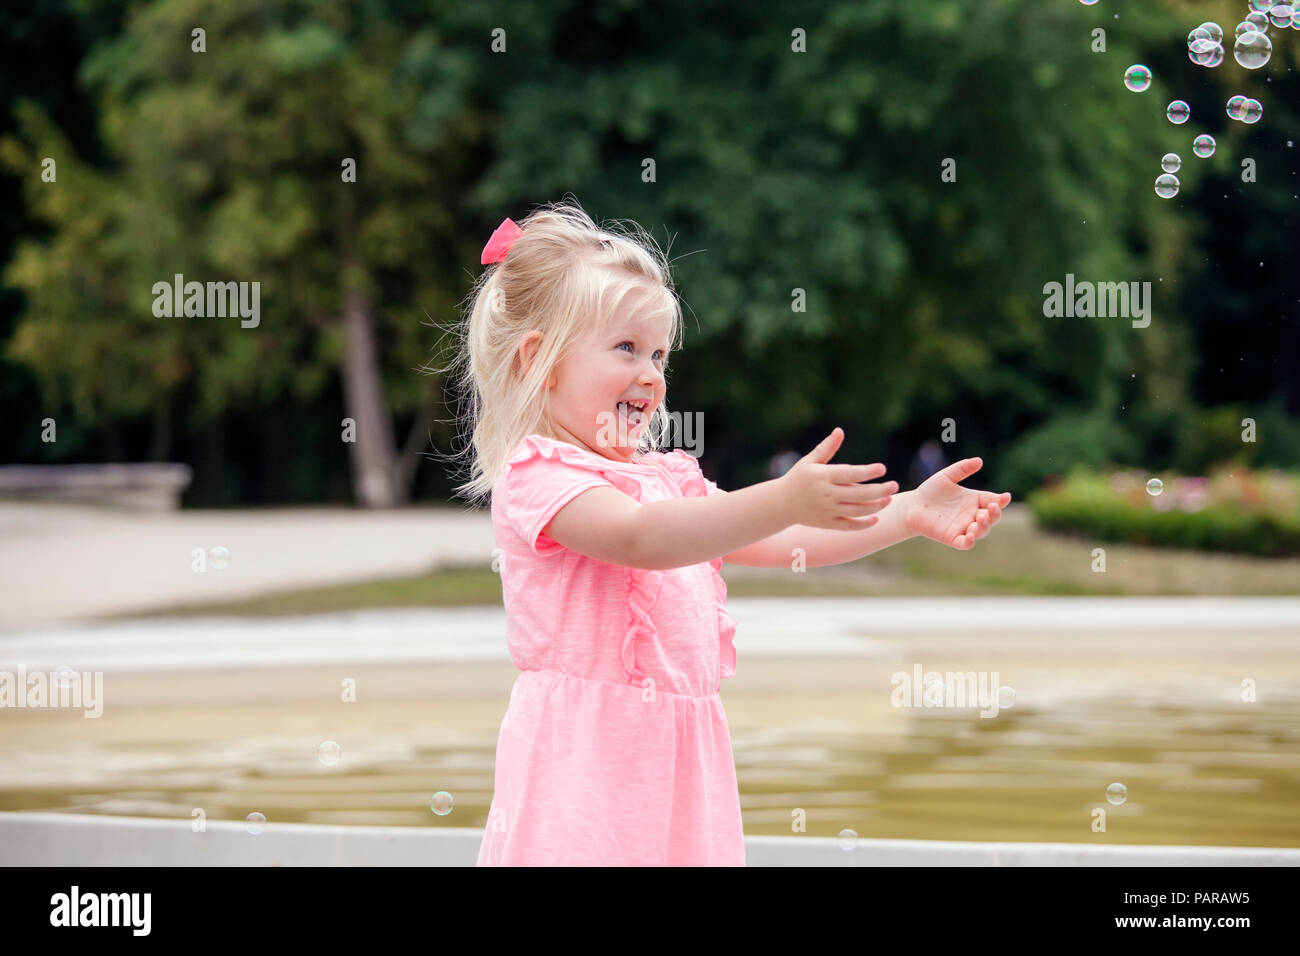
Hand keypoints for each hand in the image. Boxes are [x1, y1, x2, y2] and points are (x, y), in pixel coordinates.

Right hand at [779, 427, 897, 530]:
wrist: (780, 504)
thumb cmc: (798, 478)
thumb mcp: (809, 461)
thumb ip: (826, 448)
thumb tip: (839, 431)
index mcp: (823, 477)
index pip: (849, 474)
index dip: (867, 472)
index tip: (882, 468)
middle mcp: (826, 494)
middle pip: (858, 494)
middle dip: (879, 491)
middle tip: (894, 485)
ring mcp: (827, 510)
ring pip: (857, 510)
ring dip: (875, 506)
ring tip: (888, 499)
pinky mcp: (828, 523)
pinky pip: (849, 525)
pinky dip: (863, 524)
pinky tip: (876, 518)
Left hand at [904, 457, 1011, 548]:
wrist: (912, 506)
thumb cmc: (930, 491)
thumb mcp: (946, 477)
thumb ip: (962, 468)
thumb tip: (979, 460)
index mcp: (974, 500)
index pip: (993, 501)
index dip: (1001, 500)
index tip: (1005, 497)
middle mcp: (972, 515)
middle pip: (991, 518)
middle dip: (994, 514)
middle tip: (990, 508)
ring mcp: (963, 528)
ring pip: (981, 531)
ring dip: (984, 527)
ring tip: (980, 519)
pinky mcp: (952, 538)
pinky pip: (965, 543)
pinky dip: (970, 541)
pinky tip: (971, 535)